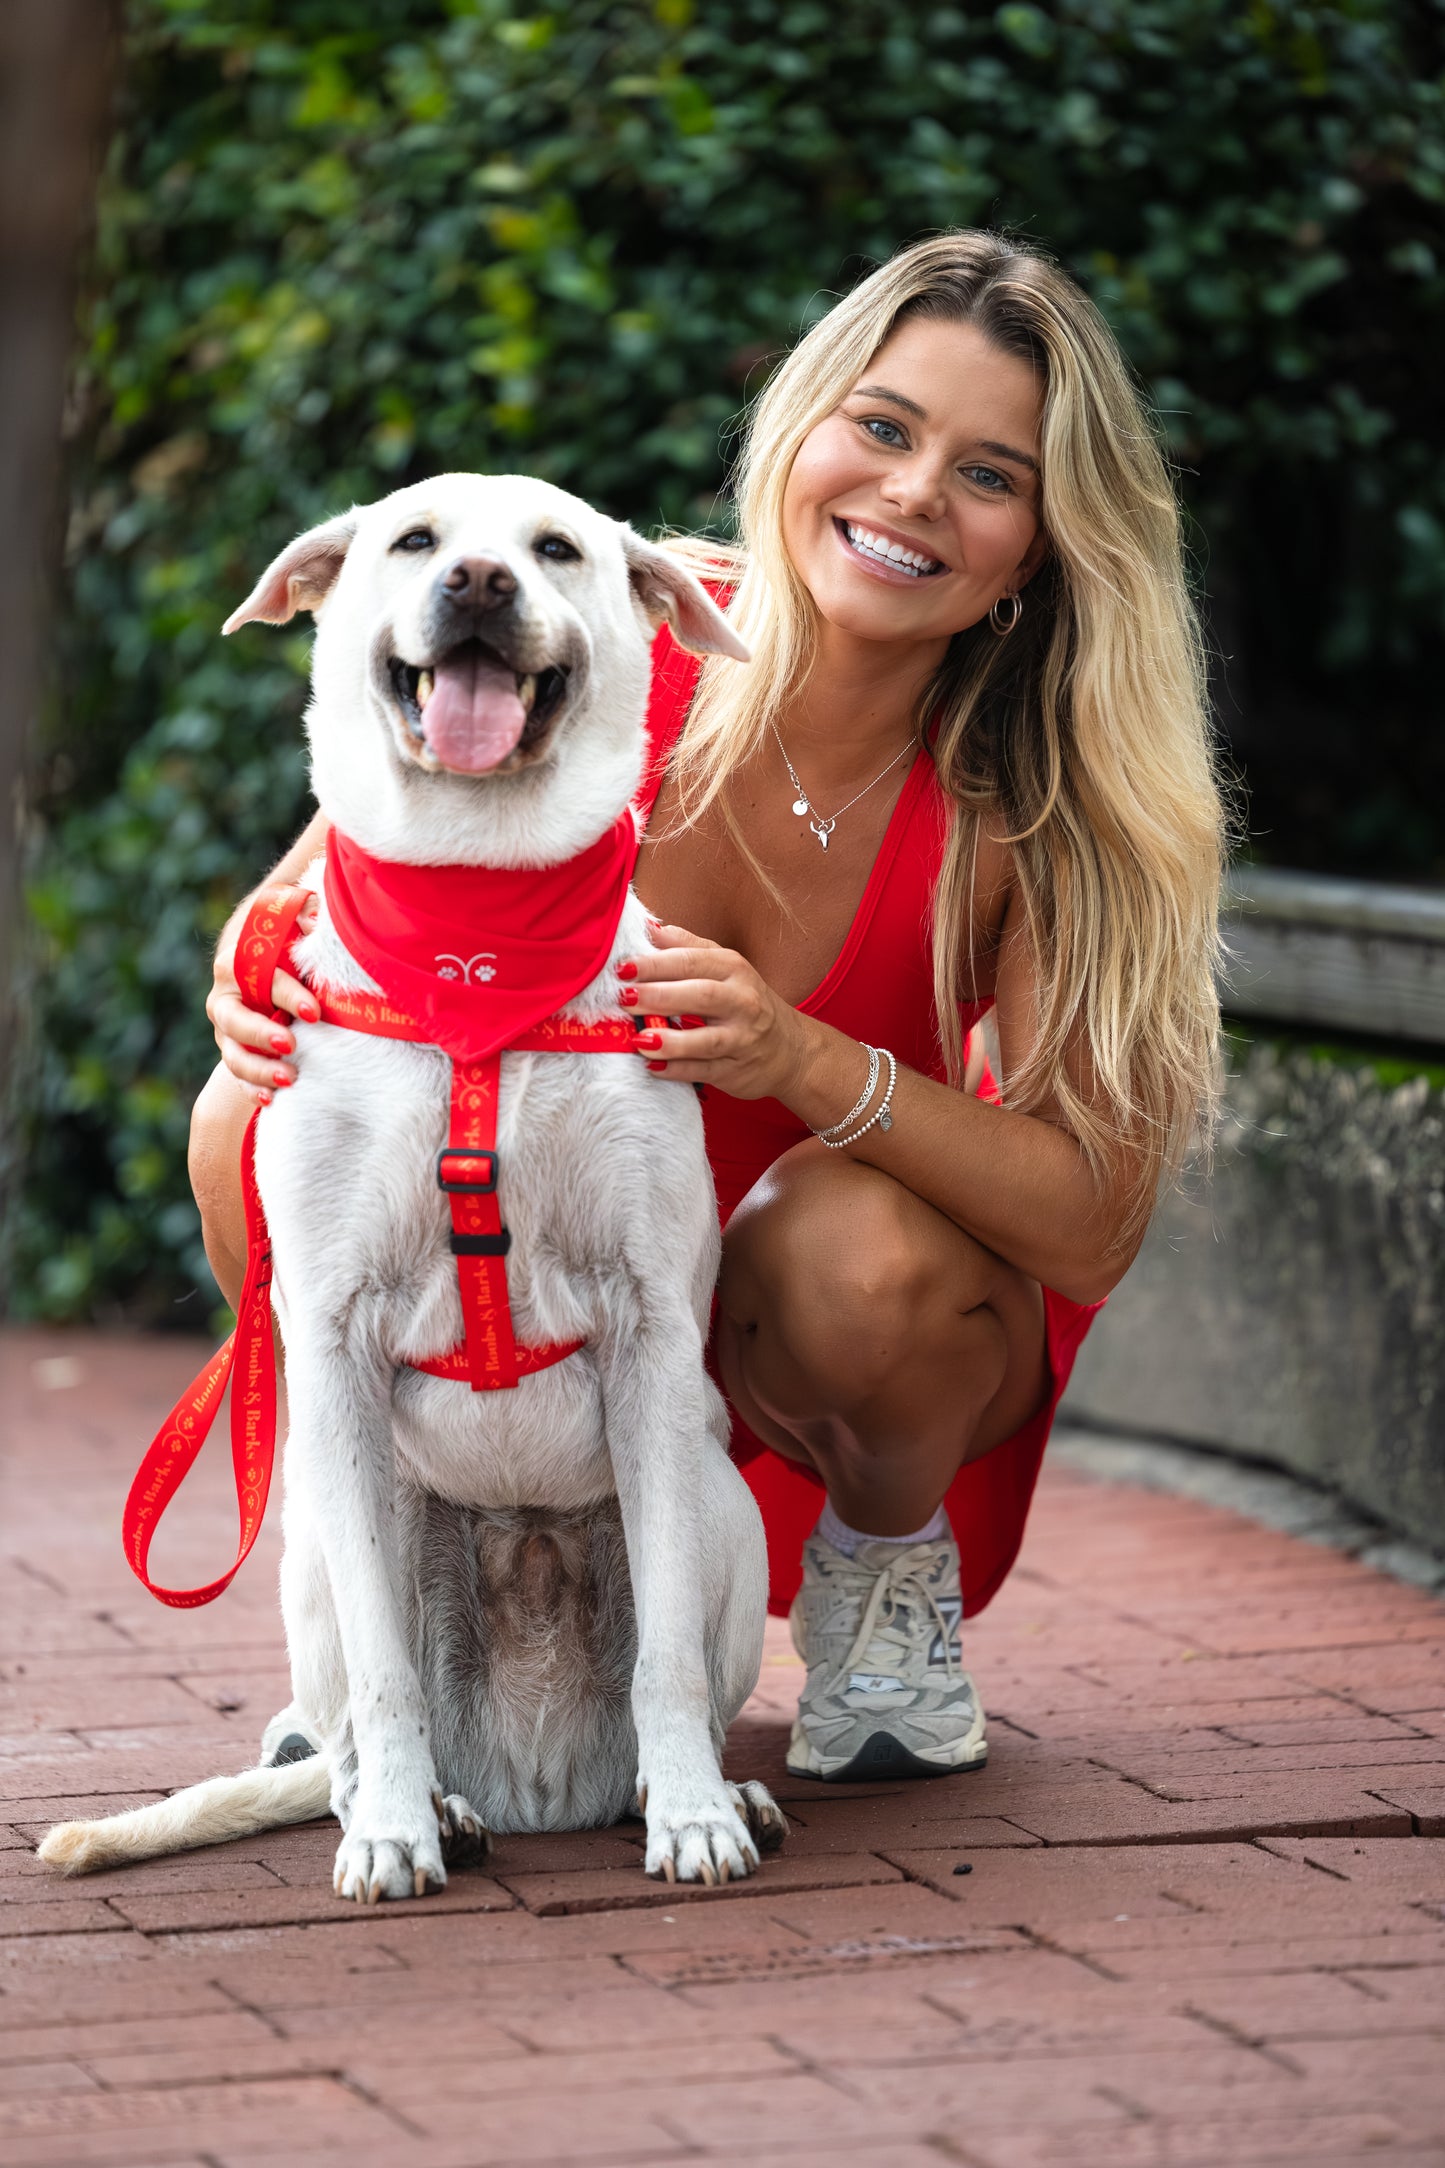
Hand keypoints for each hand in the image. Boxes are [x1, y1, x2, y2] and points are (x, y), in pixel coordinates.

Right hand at [207, 890, 320, 1103]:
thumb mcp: (295, 920)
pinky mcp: (236, 1049)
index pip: (262, 979)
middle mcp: (226, 997)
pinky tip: (270, 1099)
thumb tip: (318, 918)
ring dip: (259, 1069)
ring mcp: (227, 1029)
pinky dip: (252, 1087)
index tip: (315, 1010)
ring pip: (234, 1052)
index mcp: (237, 962)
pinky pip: (239, 1074)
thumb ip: (306, 916)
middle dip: (262, 1034)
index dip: (288, 994)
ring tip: (290, 1078)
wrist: (261, 956)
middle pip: (236, 1020)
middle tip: (291, 1045)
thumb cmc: (285, 938)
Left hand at [617, 923, 810, 1100]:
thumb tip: (647, 926)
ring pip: (706, 1039)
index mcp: (734, 969)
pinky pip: (704, 1071)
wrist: (790, 1049)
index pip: (692, 961)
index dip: (656, 964)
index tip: (622, 967)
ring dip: (670, 1041)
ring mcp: (742, 1039)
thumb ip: (686, 947)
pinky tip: (652, 1067)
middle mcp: (742, 1001)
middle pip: (700, 996)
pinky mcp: (736, 1071)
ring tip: (639, 1039)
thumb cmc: (744, 1001)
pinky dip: (677, 1070)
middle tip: (624, 998)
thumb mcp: (724, 967)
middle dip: (660, 996)